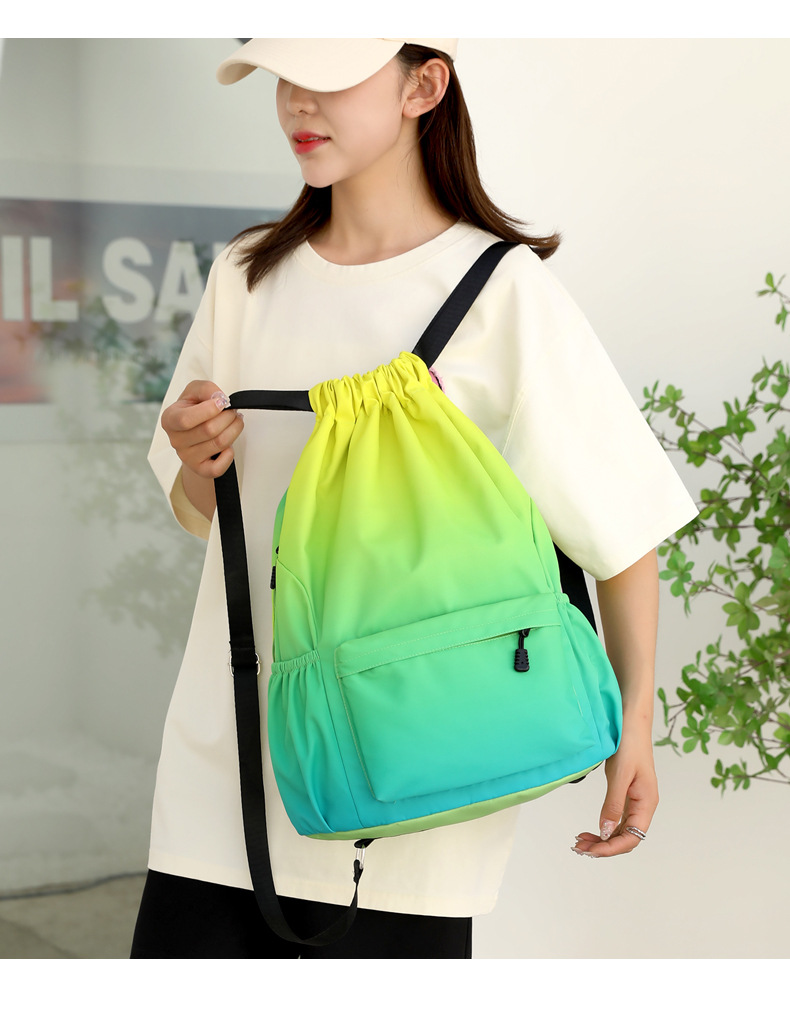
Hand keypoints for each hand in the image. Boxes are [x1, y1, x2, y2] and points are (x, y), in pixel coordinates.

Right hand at [161, 380, 244, 479]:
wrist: (194, 431)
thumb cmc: (194, 409)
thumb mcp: (195, 391)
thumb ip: (205, 389)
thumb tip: (218, 399)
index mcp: (170, 419)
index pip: (186, 419)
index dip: (209, 410)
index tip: (222, 402)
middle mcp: (175, 440)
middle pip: (209, 430)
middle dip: (228, 417)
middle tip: (233, 411)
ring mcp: (186, 457)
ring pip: (219, 444)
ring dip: (234, 430)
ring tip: (236, 421)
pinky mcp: (200, 469)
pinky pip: (218, 468)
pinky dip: (229, 455)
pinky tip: (228, 445)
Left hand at [571, 727, 657, 857]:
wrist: (631, 722)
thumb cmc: (629, 744)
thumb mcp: (619, 775)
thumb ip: (613, 805)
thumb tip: (605, 833)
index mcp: (647, 803)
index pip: (632, 838)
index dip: (611, 849)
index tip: (590, 851)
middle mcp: (643, 806)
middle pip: (626, 838)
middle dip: (603, 847)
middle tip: (578, 847)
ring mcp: (635, 800)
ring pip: (620, 830)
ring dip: (602, 839)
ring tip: (580, 841)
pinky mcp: (626, 793)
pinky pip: (617, 819)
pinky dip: (603, 827)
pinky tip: (590, 829)